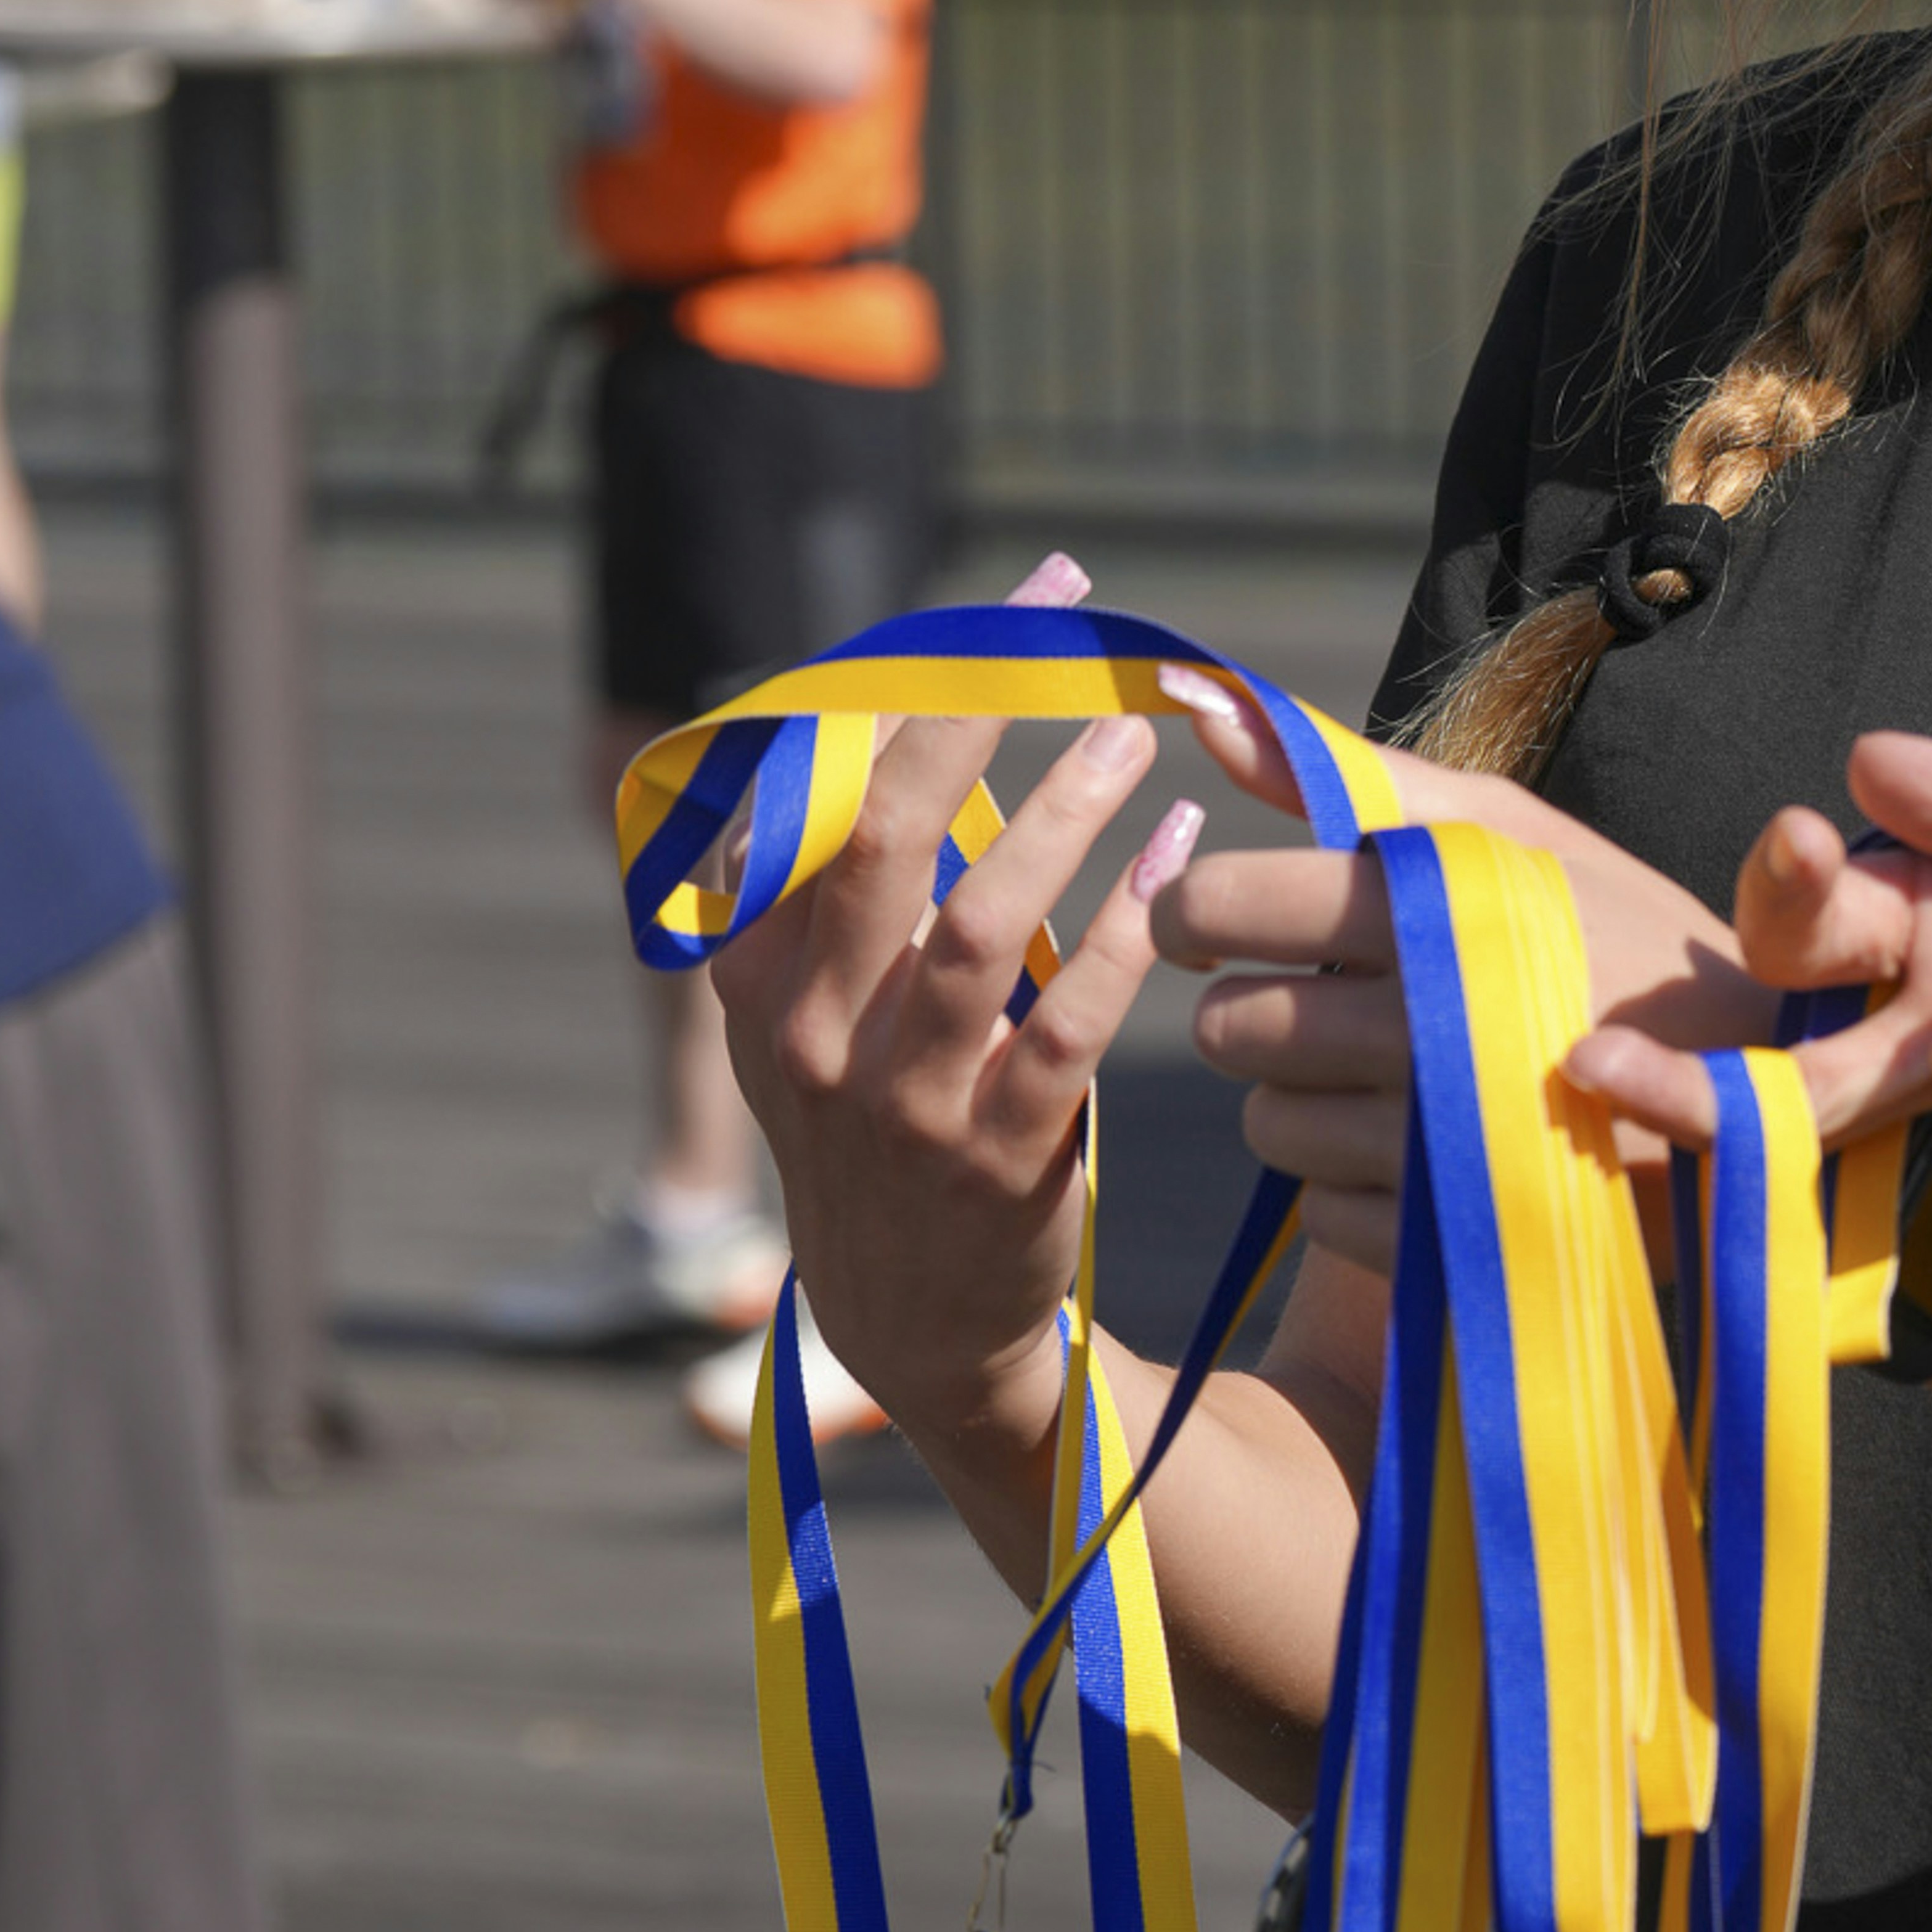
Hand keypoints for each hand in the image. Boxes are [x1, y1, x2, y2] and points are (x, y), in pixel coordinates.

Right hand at [709, 554, 1200, 1469]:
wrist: (913, 1320)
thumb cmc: (873, 1122)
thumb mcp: (802, 1012)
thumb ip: (819, 888)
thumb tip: (870, 718)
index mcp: (754, 978)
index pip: (807, 798)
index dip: (893, 687)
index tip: (988, 610)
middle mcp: (811, 1035)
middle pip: (882, 833)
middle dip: (970, 704)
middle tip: (1060, 615)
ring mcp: (904, 1104)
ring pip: (984, 926)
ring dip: (1066, 813)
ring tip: (1133, 731)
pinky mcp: (998, 1160)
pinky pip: (1072, 1027)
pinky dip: (1128, 935)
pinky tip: (1177, 860)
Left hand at [1151, 677, 1767, 1273]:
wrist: (1759, 1075)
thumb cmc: (1608, 928)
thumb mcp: (1502, 828)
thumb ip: (1345, 772)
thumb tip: (1202, 703)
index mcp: (1432, 910)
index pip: (1221, 907)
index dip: (1197, 911)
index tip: (1218, 919)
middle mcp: (1429, 1028)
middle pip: (1229, 1028)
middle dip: (1262, 1007)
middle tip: (1334, 997)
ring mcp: (1441, 1147)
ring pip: (1267, 1125)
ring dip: (1305, 1097)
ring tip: (1392, 1071)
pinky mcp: (1452, 1238)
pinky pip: (1321, 1211)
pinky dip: (1354, 1180)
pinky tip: (1424, 1144)